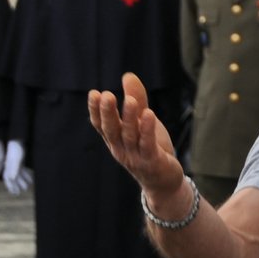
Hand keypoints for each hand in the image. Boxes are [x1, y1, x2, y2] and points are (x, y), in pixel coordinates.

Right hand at [2, 140, 32, 194]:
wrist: (17, 141)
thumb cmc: (16, 150)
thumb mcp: (15, 160)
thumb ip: (13, 170)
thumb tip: (11, 179)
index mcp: (8, 167)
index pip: (8, 179)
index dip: (10, 187)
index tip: (14, 193)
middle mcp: (10, 167)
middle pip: (12, 178)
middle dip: (15, 186)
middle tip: (18, 194)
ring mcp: (15, 164)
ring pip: (18, 175)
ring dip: (21, 181)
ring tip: (26, 187)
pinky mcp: (20, 161)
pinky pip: (22, 170)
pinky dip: (26, 175)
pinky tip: (31, 179)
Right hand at [89, 72, 184, 206]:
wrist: (164, 182)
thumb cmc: (149, 149)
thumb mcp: (142, 123)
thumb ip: (136, 100)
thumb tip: (127, 75)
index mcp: (115, 140)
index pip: (101, 125)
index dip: (96, 111)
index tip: (94, 94)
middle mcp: (122, 148)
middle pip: (112, 130)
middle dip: (108, 113)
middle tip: (106, 95)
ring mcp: (136, 157)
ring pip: (131, 136)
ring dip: (130, 118)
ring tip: (131, 100)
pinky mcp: (152, 162)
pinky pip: (148, 145)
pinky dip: (148, 131)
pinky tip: (149, 115)